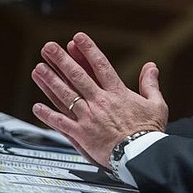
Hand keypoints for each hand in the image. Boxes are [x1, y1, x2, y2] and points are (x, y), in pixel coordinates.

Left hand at [31, 32, 167, 167]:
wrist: (140, 154)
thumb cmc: (149, 131)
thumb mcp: (156, 104)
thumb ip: (150, 84)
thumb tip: (151, 66)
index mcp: (117, 93)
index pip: (100, 66)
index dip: (88, 50)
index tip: (77, 39)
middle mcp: (100, 102)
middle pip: (77, 76)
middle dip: (61, 60)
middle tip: (49, 47)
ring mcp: (88, 117)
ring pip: (65, 95)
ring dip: (50, 81)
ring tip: (38, 68)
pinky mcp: (81, 134)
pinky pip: (60, 122)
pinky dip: (47, 115)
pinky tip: (36, 107)